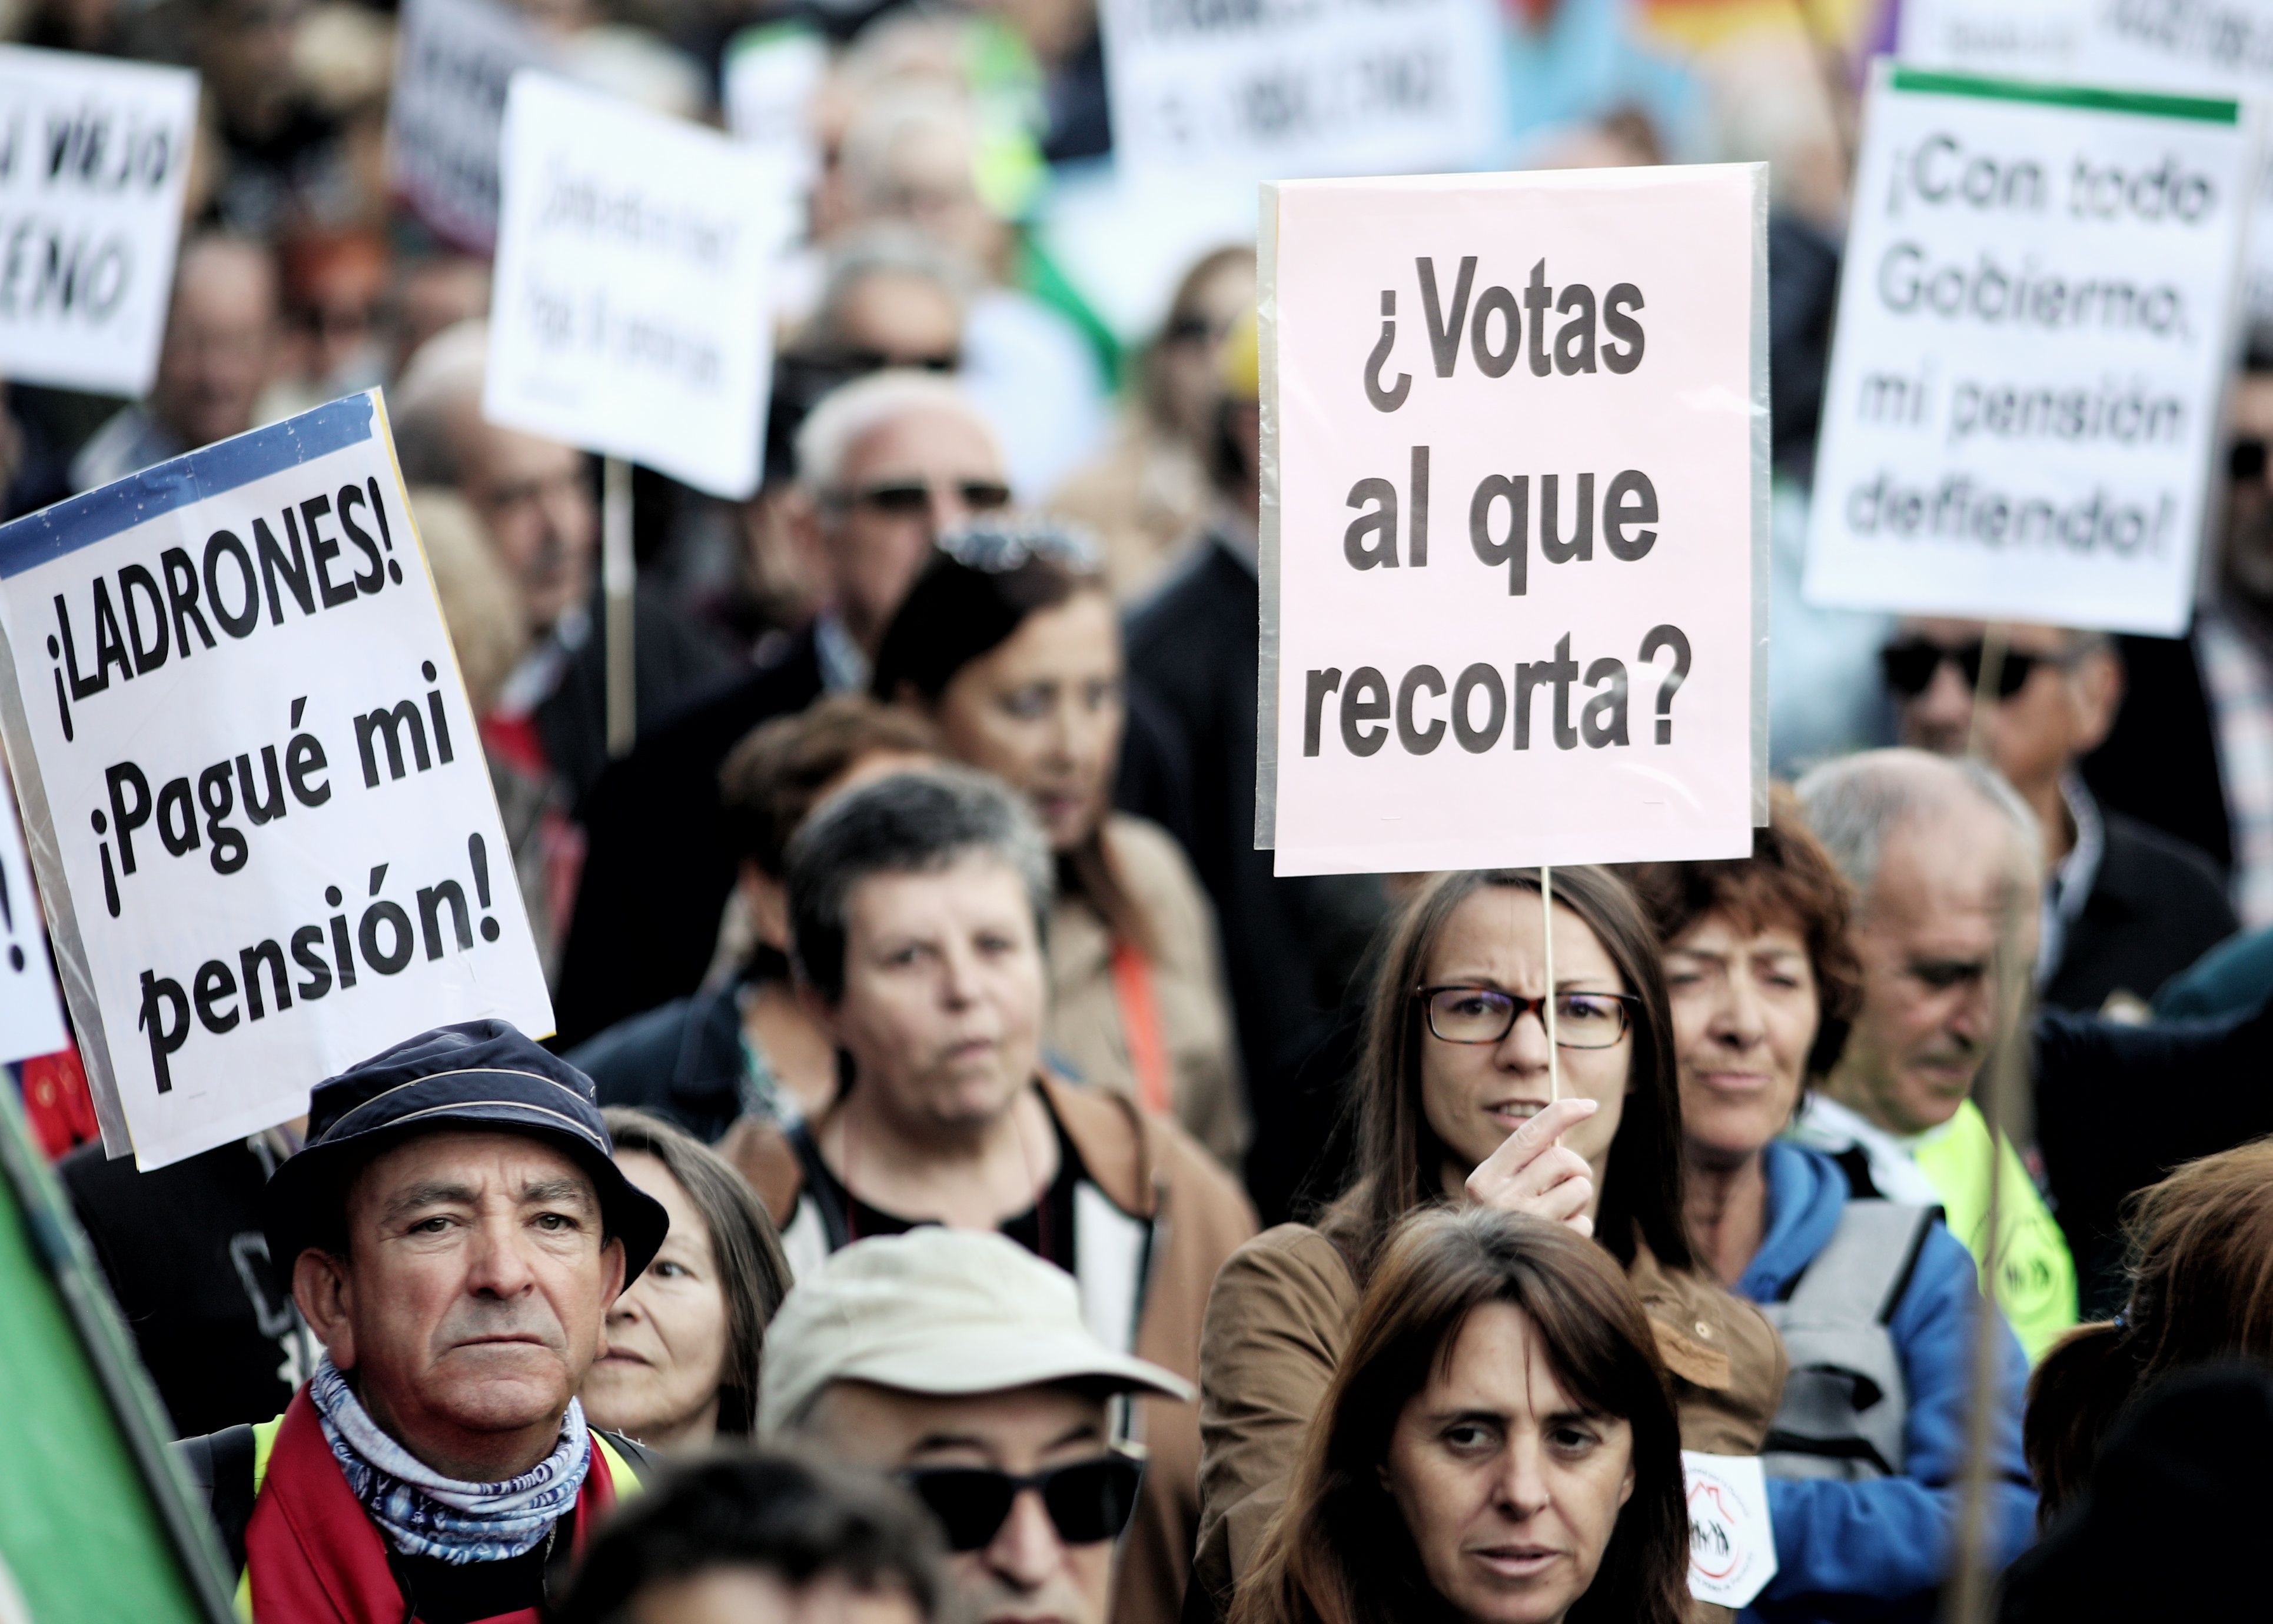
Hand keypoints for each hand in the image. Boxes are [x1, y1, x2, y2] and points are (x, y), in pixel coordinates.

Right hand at [1463, 1096, 1599, 1238]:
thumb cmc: (1506, 1217)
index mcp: (1484, 1178)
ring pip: (1580, 1187)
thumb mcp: (1505, 1185)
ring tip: (1560, 1208)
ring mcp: (1526, 1224)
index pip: (1529, 1134)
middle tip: (1571, 1177)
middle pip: (1562, 1159)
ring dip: (1579, 1196)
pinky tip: (1561, 1232)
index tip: (1589, 1105)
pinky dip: (1579, 1223)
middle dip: (1576, 1166)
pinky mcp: (1551, 1244)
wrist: (1493, 1269)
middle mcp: (1500, 1200)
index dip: (1562, 1113)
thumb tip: (1564, 1124)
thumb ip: (1528, 1159)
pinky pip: (1586, 1221)